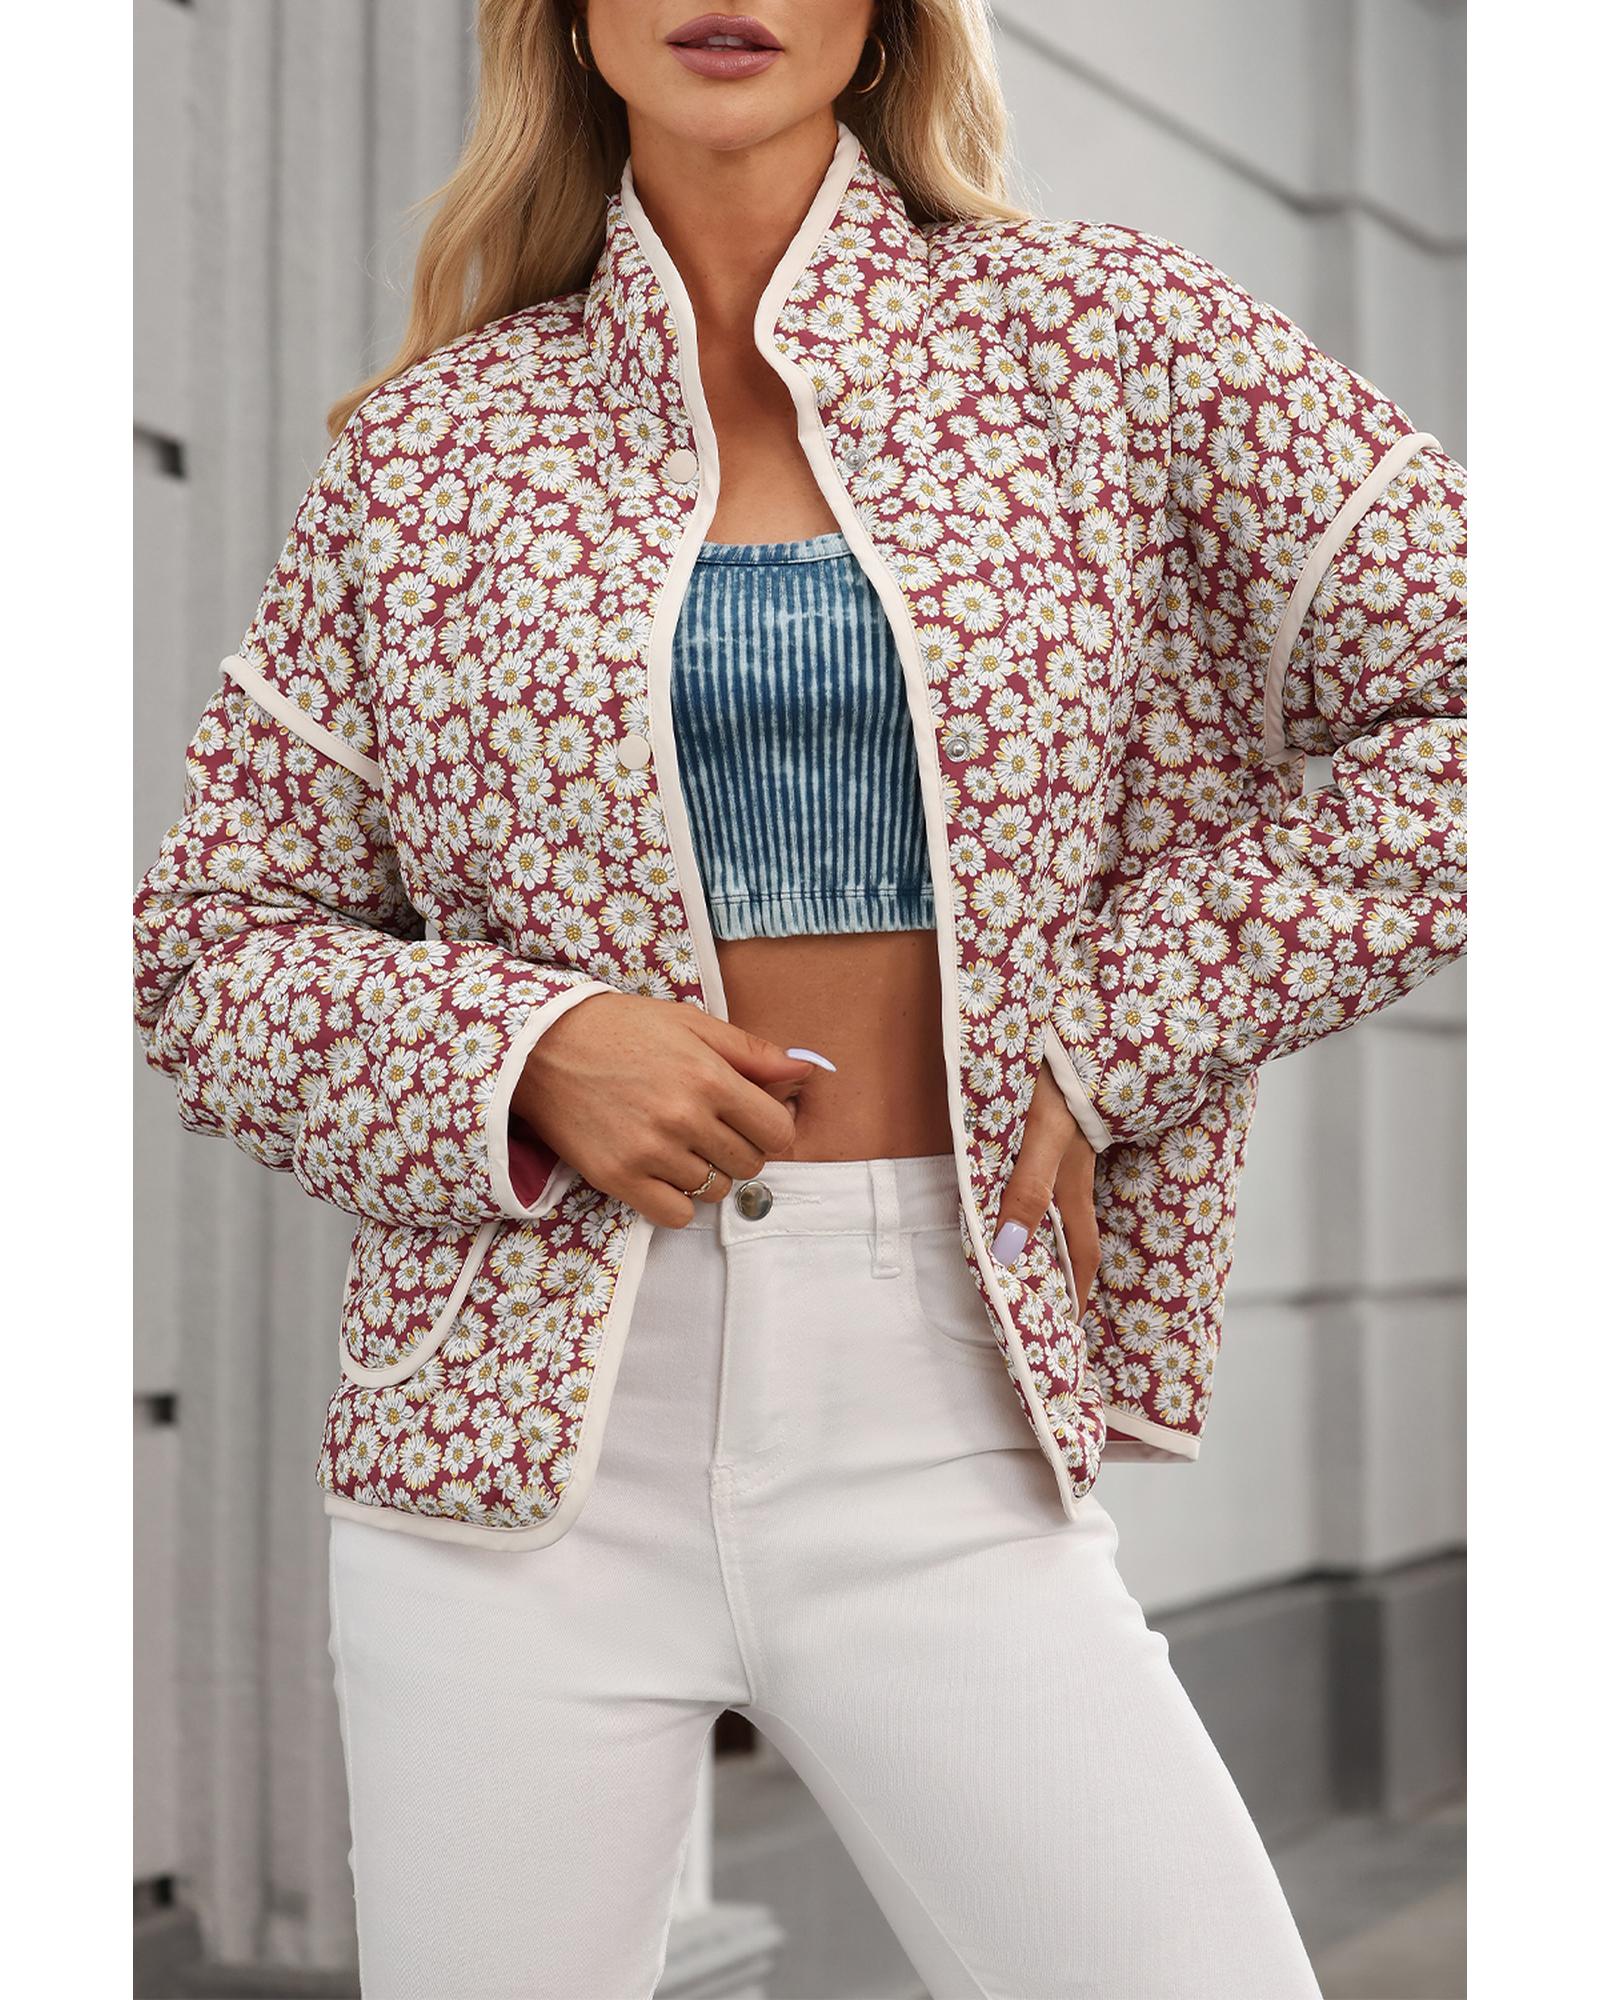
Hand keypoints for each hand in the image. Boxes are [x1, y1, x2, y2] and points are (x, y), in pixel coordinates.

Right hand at [511, 991, 823, 1227]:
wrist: (541, 1047)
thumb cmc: (620, 1030)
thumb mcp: (690, 1024)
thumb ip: (751, 1052)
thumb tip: (805, 1069)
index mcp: (709, 1077)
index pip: (777, 1131)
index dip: (772, 1128)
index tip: (753, 1121)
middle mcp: (684, 1118)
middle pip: (749, 1164)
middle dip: (739, 1148)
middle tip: (712, 1128)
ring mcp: (651, 1153)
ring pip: (716, 1190)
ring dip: (707, 1172)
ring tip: (680, 1144)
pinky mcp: (619, 1179)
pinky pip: (677, 1215)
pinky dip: (678, 1200)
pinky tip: (663, 1173)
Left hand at [991, 1060, 1099, 1316]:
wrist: (1065, 1021)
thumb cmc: (1054, 1075)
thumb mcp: (1040, 1134)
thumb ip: (1028, 1189)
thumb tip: (1010, 1249)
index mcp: (1073, 1183)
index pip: (1081, 1254)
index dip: (1076, 1294)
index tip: (1069, 1330)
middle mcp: (1074, 1171)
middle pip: (1073, 1235)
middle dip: (1065, 1276)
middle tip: (1048, 1310)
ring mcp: (1068, 1148)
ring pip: (1059, 1205)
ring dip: (1049, 1239)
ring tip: (1029, 1267)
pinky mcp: (1054, 1122)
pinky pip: (1044, 1173)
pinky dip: (1033, 1199)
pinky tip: (1016, 1198)